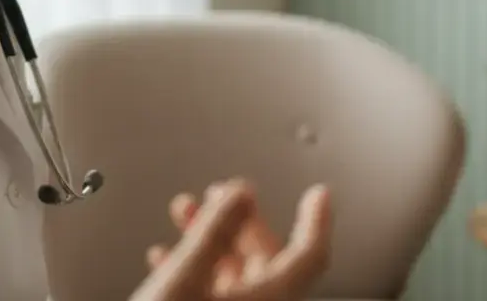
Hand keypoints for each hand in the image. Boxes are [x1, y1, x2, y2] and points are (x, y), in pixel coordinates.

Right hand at [131, 180, 331, 300]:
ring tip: (186, 214)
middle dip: (241, 222)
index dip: (316, 221)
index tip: (318, 196)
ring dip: (213, 241)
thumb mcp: (185, 276)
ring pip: (237, 277)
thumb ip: (215, 230)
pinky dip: (197, 268)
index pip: (309, 256)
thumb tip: (240, 195)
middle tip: (227, 196)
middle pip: (268, 262)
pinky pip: (215, 296)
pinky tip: (169, 256)